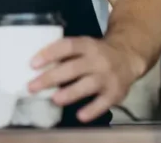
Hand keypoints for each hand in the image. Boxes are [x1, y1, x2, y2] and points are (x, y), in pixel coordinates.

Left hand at [27, 37, 144, 122]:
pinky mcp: (116, 93)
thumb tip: (36, 67)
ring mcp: (107, 76)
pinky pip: (103, 102)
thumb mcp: (83, 46)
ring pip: (88, 85)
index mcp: (86, 45)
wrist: (128, 57)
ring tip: (55, 99)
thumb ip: (65, 54)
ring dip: (70, 92)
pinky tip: (80, 116)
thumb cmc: (96, 53)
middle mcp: (97, 60)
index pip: (66, 46)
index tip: (32, 64)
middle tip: (32, 87)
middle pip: (73, 68)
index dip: (49, 54)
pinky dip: (92, 110)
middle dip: (51, 78)